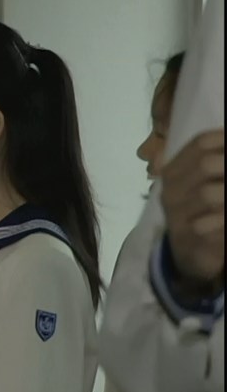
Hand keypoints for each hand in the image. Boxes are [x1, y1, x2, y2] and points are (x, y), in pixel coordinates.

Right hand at [161, 129, 223, 290]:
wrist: (191, 254)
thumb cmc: (204, 212)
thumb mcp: (205, 184)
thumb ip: (214, 163)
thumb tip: (226, 137)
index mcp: (175, 171)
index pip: (200, 143)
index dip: (224, 139)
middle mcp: (170, 190)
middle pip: (205, 164)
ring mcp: (175, 215)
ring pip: (208, 193)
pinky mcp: (186, 238)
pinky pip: (207, 225)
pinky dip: (224, 220)